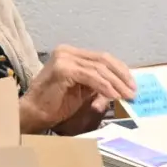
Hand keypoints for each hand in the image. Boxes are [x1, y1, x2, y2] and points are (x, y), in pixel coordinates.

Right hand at [19, 46, 136, 134]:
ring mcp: (64, 58)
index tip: (132, 85)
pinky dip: (104, 86)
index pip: (102, 58)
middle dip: (121, 76)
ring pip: (99, 68)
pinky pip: (91, 77)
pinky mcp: (63, 69)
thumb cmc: (55, 105)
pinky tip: (114, 96)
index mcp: (71, 54)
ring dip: (116, 83)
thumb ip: (98, 85)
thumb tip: (121, 87)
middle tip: (133, 91)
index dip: (120, 70)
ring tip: (126, 96)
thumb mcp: (83, 92)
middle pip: (103, 60)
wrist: (34, 114)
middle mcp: (67, 52)